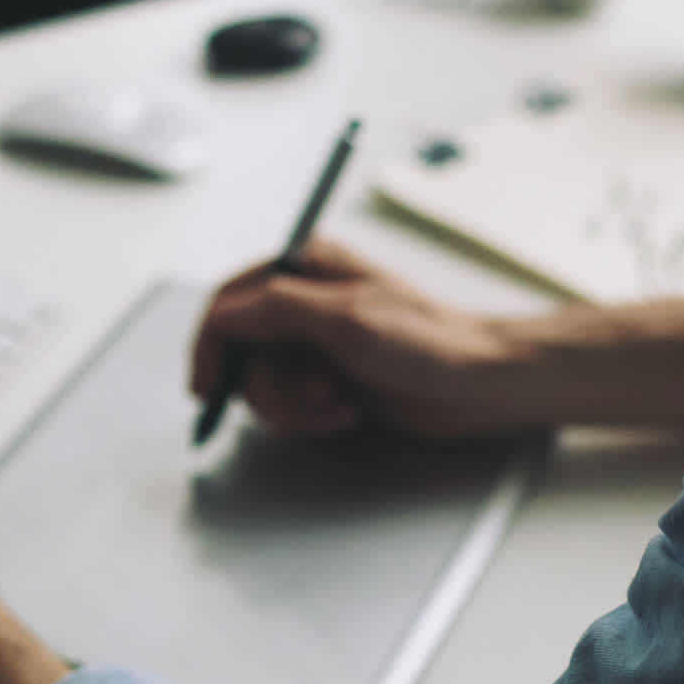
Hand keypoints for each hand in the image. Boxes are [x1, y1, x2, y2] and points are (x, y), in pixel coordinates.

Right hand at [191, 238, 536, 437]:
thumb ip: (277, 309)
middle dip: (269, 386)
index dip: (210, 345)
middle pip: (240, 351)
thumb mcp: (348, 318)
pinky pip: (289, 406)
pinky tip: (347, 413)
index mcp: (304, 267)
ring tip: (337, 405)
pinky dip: (310, 417)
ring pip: (262, 385)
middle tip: (309, 396)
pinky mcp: (326, 379)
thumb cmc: (429, 340)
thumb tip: (222, 313)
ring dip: (294, 406)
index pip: (228, 301)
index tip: (206, 388)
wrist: (478, 383)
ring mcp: (313, 343)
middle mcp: (303, 302)